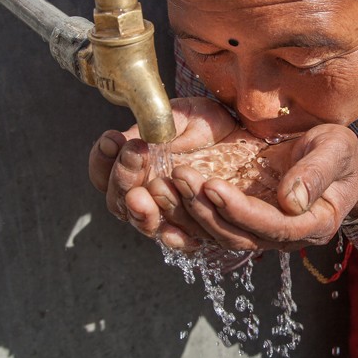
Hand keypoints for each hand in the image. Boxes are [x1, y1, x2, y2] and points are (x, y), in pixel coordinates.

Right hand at [88, 97, 237, 247]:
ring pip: (148, 223)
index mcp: (138, 168)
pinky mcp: (203, 230)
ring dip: (147, 207)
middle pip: (120, 202)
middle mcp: (149, 196)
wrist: (254, 139)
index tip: (112, 139)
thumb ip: (155, 126)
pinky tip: (178, 231)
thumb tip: (125, 137)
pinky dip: (178, 236)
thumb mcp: (183, 117)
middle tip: (136, 153)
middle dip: (125, 178)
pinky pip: (184, 241)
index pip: (105, 173)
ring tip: (157, 186)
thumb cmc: (214, 127)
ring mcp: (173, 216)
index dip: (102, 160)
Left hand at [156, 124, 357, 251]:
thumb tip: (291, 200)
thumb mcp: (336, 151)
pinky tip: (165, 198)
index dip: (240, 210)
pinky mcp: (245, 220)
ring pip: (220, 234)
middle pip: (239, 235)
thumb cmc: (341, 155)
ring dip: (190, 212)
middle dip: (206, 210)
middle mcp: (285, 236)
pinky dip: (187, 215)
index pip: (272, 226)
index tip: (212, 186)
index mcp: (313, 223)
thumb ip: (316, 173)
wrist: (339, 164)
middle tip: (180, 177)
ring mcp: (263, 231)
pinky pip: (213, 225)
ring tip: (167, 183)